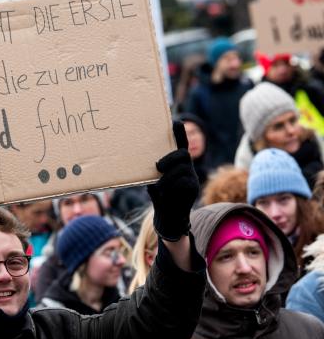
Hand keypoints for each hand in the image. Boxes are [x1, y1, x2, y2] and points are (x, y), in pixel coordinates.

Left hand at [147, 121, 198, 240]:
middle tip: (157, 166)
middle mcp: (186, 167)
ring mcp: (192, 176)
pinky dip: (172, 185)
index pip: (180, 145)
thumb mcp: (153, 181)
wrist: (168, 217)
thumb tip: (144, 165)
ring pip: (182, 168)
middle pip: (183, 154)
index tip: (176, 122)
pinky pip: (185, 181)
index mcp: (176, 163)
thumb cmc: (160, 196)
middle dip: (170, 158)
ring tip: (160, 186)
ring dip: (168, 176)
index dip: (179, 134)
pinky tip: (165, 192)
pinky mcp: (194, 187)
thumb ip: (153, 172)